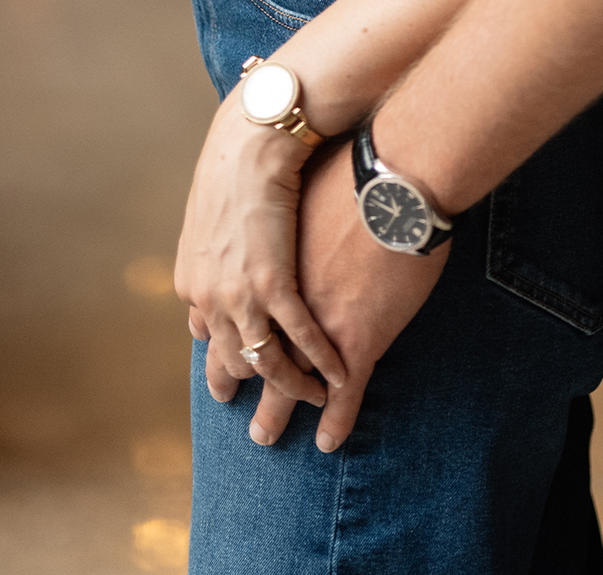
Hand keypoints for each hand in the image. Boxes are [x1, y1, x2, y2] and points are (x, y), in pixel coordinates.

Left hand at [173, 90, 344, 419]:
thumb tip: (223, 246)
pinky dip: (321, 364)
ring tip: (314, 402)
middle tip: (265, 425)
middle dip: (253, 390)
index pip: (211, 332)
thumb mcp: (214, 205)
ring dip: (294, 388)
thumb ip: (218, 240)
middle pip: (235, 359)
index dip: (231, 354)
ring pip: (268, 360)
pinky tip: (339, 378)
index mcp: (193, 277)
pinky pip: (301, 340)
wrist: (255, 136)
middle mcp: (209, 295)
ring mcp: (241, 293)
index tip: (243, 369)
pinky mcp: (276, 284)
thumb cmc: (240, 158)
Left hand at [247, 138, 448, 450]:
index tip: (217, 340)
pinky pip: (335, 386)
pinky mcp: (345, 334)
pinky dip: (333, 415)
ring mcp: (300, 319)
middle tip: (226, 399)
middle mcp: (259, 294)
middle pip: (236, 348)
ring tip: (266, 434)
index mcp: (242, 260)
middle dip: (231, 377)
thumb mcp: (283, 181)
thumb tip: (270, 196)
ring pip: (277, 376)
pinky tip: (328, 436)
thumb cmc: (339, 166)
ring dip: (275, 408)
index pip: (218, 307)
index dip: (218, 328)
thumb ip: (269, 204)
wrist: (384, 172)